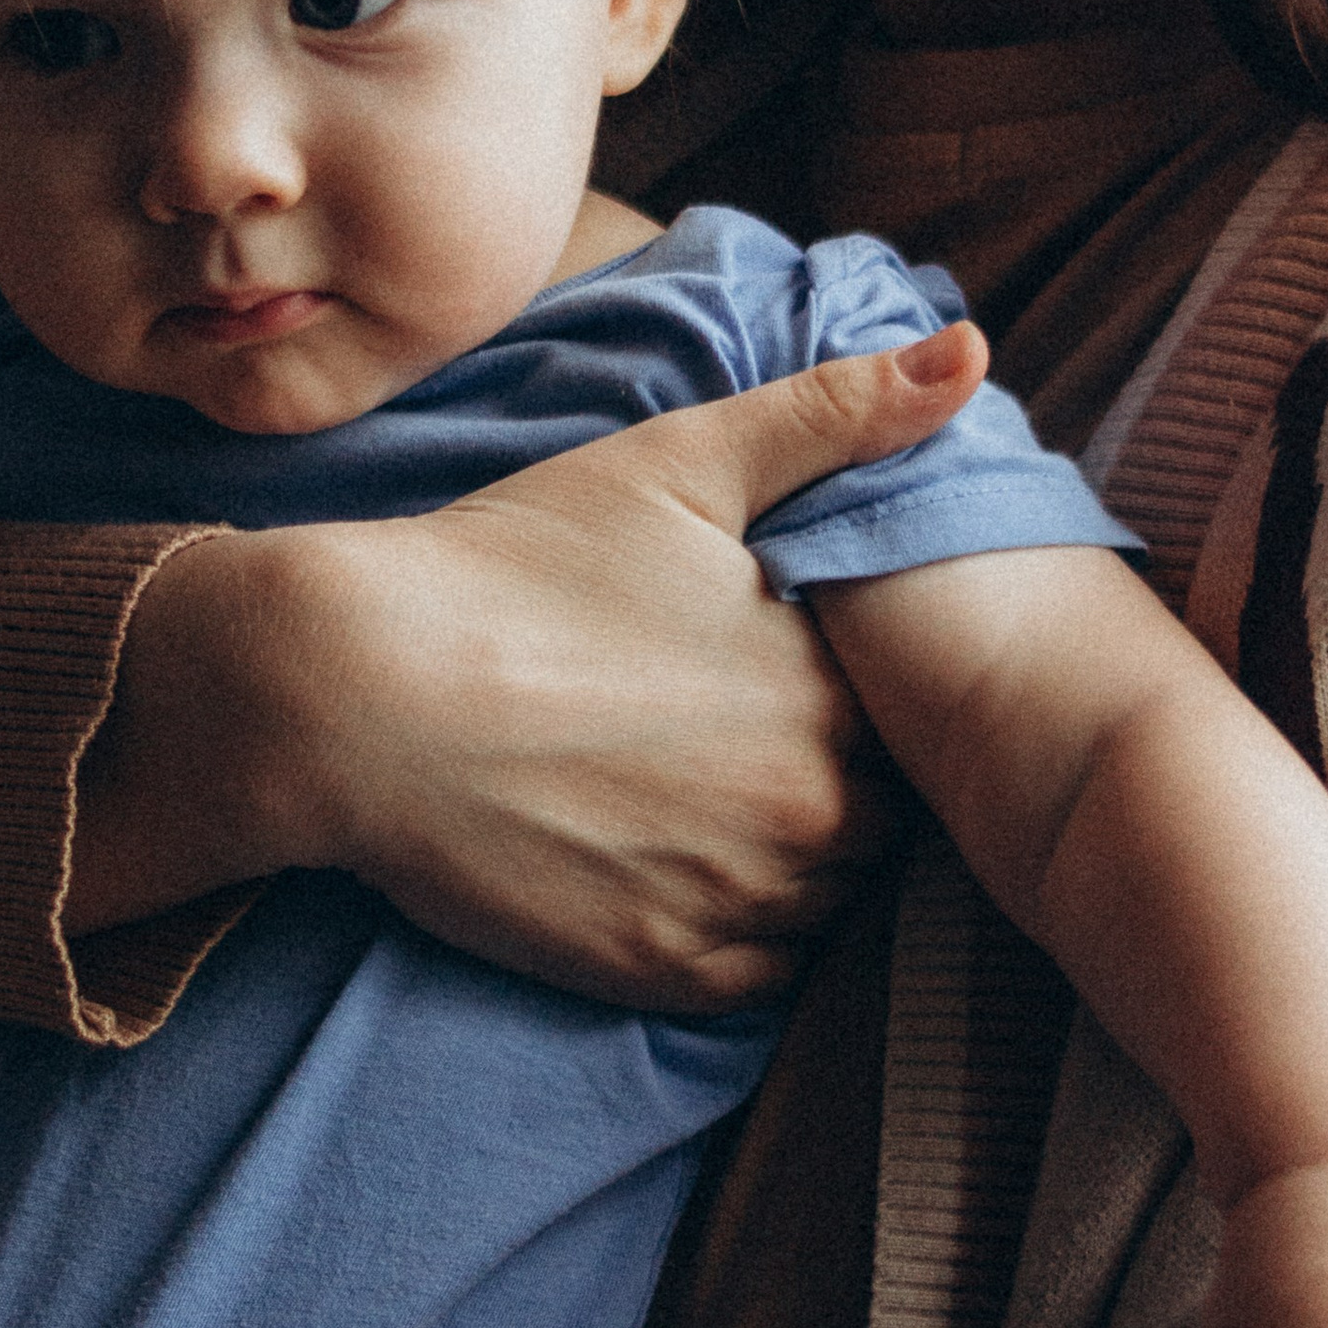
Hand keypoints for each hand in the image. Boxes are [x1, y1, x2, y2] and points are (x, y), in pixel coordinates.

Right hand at [77, 328, 988, 1009]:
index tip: (778, 671)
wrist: (356, 692)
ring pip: (824, 907)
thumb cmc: (512, 562)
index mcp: (829, 694)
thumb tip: (971, 348)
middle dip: (833, 786)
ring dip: (793, 868)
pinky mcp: (656, 971)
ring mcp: (733, 903)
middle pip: (877, 822)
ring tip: (702, 805)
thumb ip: (839, 412)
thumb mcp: (682, 462)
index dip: (854, 698)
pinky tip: (677, 872)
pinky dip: (740, 938)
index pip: (912, 725)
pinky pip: (757, 979)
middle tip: (733, 741)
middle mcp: (804, 811)